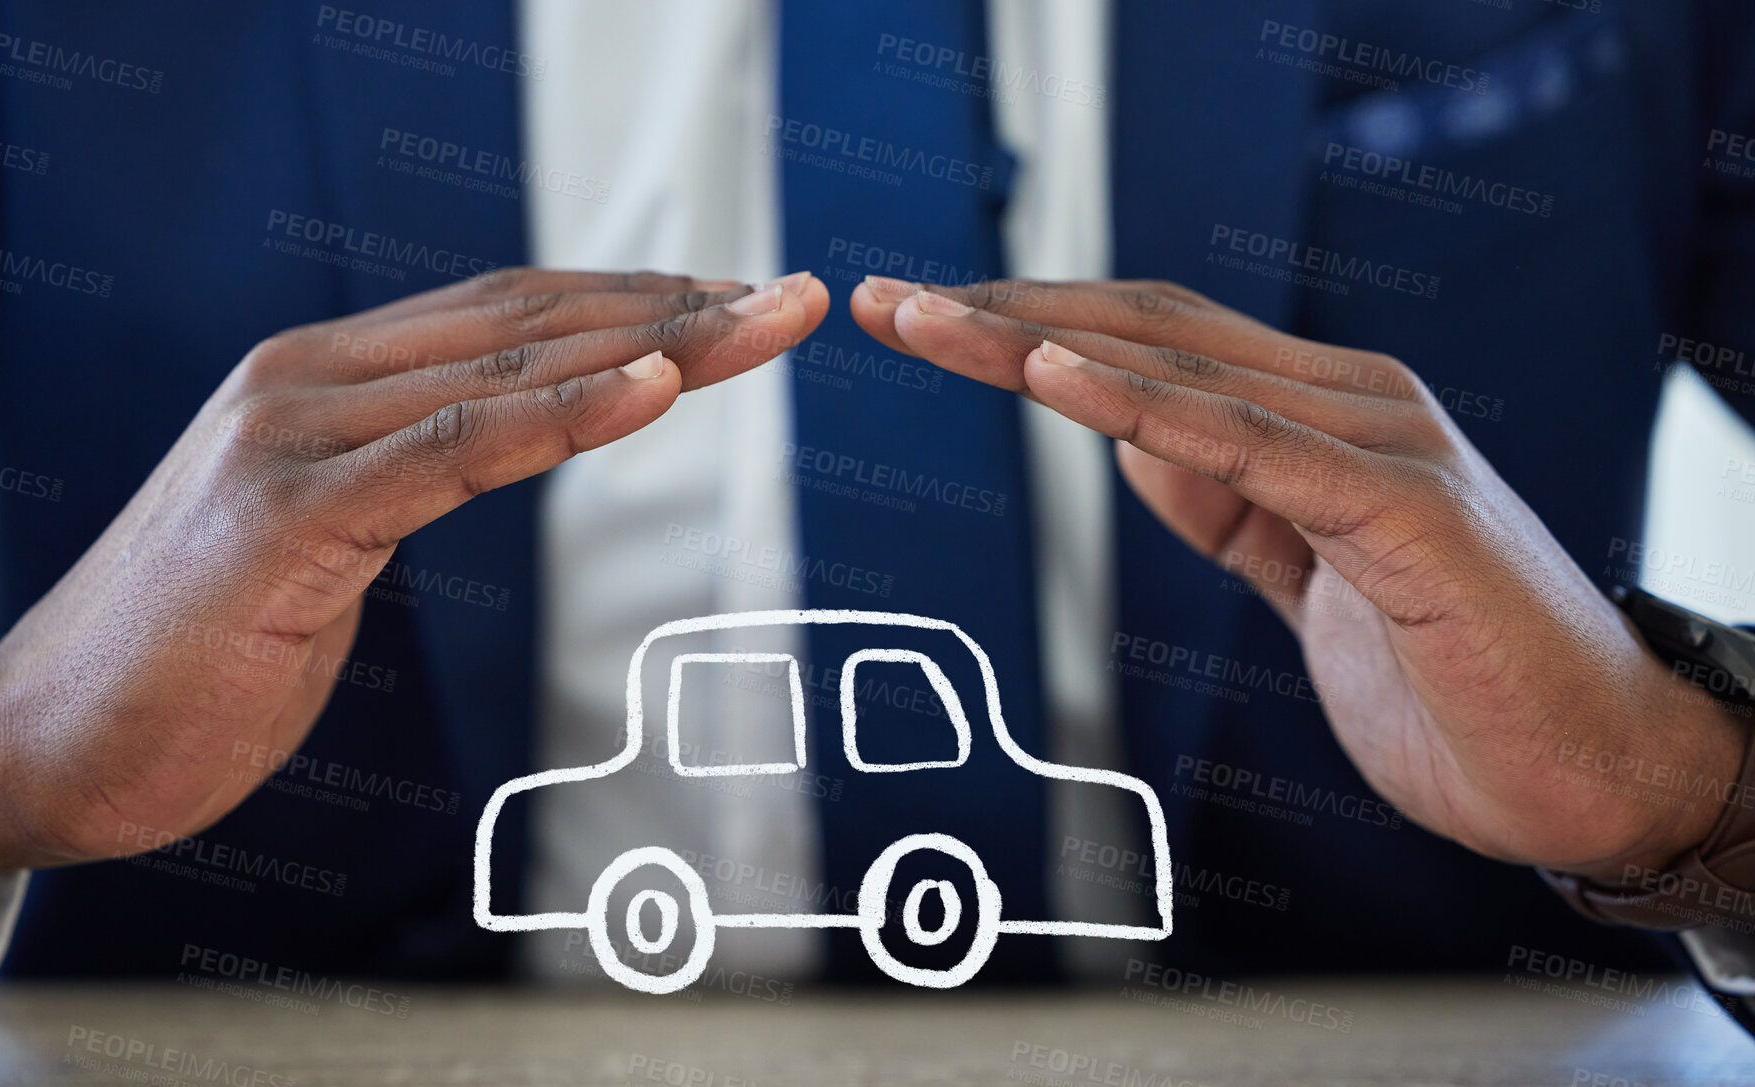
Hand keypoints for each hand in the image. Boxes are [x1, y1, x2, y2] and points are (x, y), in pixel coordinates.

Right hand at [0, 269, 827, 880]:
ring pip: (510, 369)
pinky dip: (562, 413)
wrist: (52, 740)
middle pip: (534, 323)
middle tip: (797, 299)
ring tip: (765, 323)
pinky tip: (654, 386)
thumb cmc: (197, 650)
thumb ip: (400, 473)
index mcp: (326, 378)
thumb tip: (492, 446)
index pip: (513, 314)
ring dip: (655, 344)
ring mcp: (294, 436)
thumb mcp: (321, 540)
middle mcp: (311, 379)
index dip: (636, 302)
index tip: (740, 305)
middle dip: (679, 308)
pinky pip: (455, 450)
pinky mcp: (287, 514)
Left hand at [851, 275, 1747, 880]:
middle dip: (1003, 314)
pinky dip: (1149, 406)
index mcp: (1320, 416)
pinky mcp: (1404, 512)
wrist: (1594, 770)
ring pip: (1182, 369)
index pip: (1147, 340)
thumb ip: (1235, 505)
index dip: (1027, 323)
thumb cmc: (1457, 681)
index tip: (921, 322)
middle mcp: (1349, 403)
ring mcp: (1380, 447)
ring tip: (933, 323)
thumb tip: (1138, 443)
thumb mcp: (1308, 578)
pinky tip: (1058, 377)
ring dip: (1042, 340)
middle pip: (1144, 330)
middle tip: (887, 303)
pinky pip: (1254, 446)